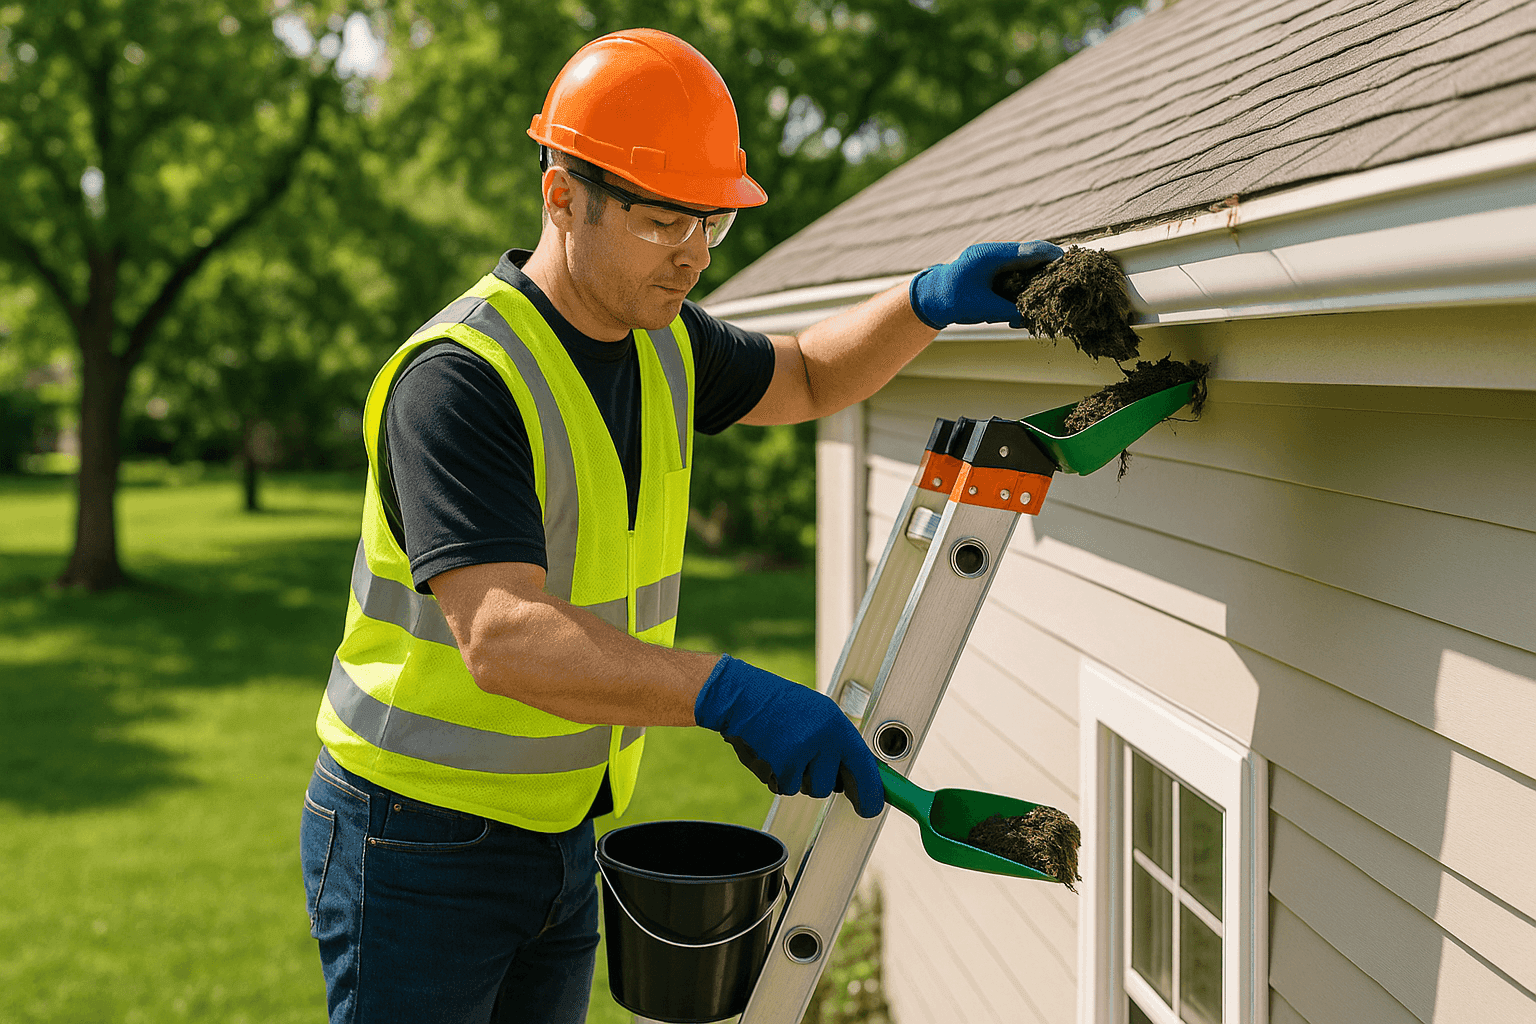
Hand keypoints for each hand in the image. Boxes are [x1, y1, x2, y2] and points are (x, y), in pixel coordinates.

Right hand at [695, 655, 884, 817]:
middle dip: (816, 780)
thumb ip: (838, 746)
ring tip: (784, 748)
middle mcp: (825, 737)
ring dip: (795, 778)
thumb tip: (854, 780)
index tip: (871, 809)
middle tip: (803, 756)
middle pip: (830, 786)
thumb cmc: (781, 706)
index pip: (863, 765)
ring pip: (806, 789)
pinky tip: (770, 753)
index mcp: (837, 724)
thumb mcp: (819, 717)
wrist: (742, 696)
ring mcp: (803, 751)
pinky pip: (784, 788)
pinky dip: (776, 777)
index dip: (871, 792)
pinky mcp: (781, 764)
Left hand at [908, 240, 1064, 329]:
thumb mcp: (983, 309)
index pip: (1030, 250)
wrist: (930, 297)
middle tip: (1066, 284)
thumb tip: (1034, 318)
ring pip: (1025, 268)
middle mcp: (996, 254)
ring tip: (1045, 300)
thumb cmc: (952, 300)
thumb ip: (1010, 312)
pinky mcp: (995, 271)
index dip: (1053, 257)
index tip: (1071, 263)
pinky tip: (1022, 310)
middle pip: (1032, 257)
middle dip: (1049, 271)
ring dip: (1035, 283)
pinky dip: (1023, 290)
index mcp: (991, 255)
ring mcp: (995, 261)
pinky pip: (1016, 276)